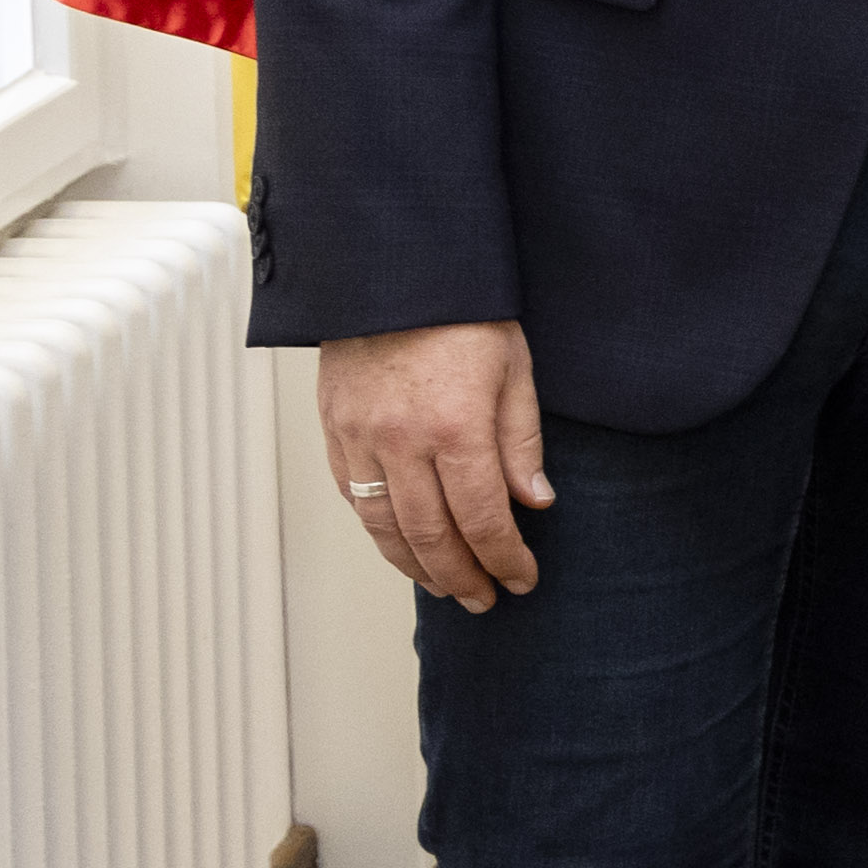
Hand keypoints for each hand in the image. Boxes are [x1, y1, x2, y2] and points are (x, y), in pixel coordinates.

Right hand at [320, 320, 549, 612]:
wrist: (392, 269)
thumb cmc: (461, 311)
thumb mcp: (514, 368)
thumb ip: (521, 442)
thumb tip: (534, 504)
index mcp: (456, 426)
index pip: (484, 519)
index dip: (505, 559)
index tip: (523, 579)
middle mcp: (401, 441)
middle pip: (431, 536)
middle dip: (464, 576)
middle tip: (486, 598)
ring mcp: (360, 438)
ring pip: (384, 527)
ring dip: (417, 567)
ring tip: (447, 587)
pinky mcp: (333, 430)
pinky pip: (352, 498)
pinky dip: (379, 532)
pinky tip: (402, 546)